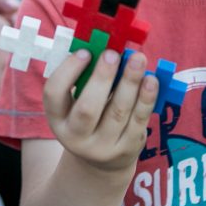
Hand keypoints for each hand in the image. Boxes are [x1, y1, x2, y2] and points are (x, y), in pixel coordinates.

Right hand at [44, 49, 157, 174]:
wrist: (103, 161)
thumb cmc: (91, 116)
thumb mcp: (78, 101)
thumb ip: (86, 77)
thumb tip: (104, 45)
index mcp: (58, 118)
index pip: (54, 94)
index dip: (68, 71)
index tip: (85, 52)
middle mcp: (76, 137)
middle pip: (87, 109)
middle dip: (101, 78)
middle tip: (113, 54)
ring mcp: (102, 146)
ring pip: (118, 112)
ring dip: (129, 83)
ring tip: (138, 59)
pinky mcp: (127, 148)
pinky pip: (139, 121)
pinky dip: (146, 98)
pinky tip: (151, 80)